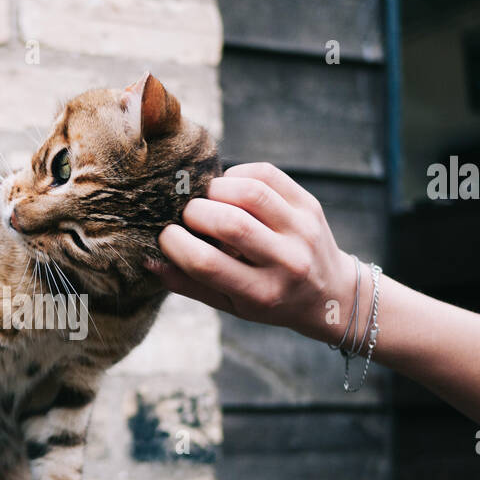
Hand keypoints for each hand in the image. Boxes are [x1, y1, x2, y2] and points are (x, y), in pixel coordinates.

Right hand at [148, 163, 357, 343]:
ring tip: (208, 200)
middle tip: (187, 217)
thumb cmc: (270, 300)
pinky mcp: (309, 204)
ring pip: (249, 192)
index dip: (175, 244)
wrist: (330, 294)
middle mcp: (286, 262)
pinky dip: (238, 174)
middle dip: (194, 213)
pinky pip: (267, 174)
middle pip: (229, 223)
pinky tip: (230, 188)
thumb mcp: (230, 305)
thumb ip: (189, 284)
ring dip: (216, 189)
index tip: (166, 236)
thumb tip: (148, 259)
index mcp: (261, 294)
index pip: (207, 263)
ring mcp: (302, 230)